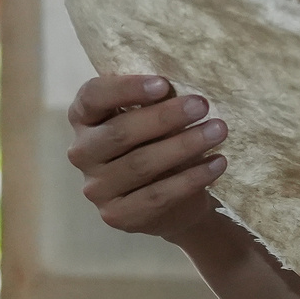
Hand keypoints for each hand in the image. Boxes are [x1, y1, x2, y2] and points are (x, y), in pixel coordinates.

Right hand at [67, 73, 226, 240]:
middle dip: (164, 117)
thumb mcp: (154, 120)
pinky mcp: (117, 214)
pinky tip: (217, 163)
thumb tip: (181, 88)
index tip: (163, 84)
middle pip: (119, 132)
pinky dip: (191, 178)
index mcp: (84, 119)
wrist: (172, 204)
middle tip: (201, 106)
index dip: (125, 88)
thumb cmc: (159, 145)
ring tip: (218, 131)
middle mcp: (82, 152)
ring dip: (184, 145)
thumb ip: (155, 103)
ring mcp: (96, 187)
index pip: (92, 97)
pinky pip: (157, 195)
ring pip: (141, 164)